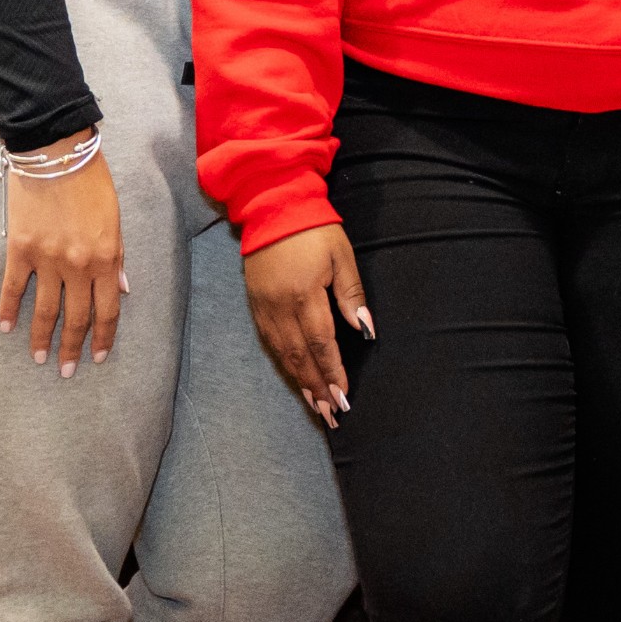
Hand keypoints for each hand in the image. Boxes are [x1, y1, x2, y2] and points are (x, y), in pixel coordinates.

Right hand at [0, 155, 128, 375]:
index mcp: (106, 257)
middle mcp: (78, 264)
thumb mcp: (116, 219)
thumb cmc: (91, 182)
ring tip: (39, 358)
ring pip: (45, 310)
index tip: (98, 357)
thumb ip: (117, 257)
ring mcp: (47, 259)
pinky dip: (9, 310)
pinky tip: (6, 328)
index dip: (103, 336)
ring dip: (42, 338)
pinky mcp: (20, 249)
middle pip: (77, 317)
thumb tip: (122, 289)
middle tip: (67, 371)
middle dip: (73, 348)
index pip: (108, 309)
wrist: (55, 152)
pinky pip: (14, 287)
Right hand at [243, 223, 374, 423]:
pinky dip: (283, 364)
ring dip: (299, 382)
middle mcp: (280, 307)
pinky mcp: (255, 305)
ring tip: (314, 406)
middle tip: (330, 414)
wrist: (271, 206)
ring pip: (282, 355)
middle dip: (316, 388)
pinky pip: (269, 343)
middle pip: (299, 357)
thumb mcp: (341, 256)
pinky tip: (294, 378)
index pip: (321, 344)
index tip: (342, 397)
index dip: (332, 373)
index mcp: (305, 295)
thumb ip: (352, 296)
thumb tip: (365, 331)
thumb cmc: (314, 230)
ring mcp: (264, 308)